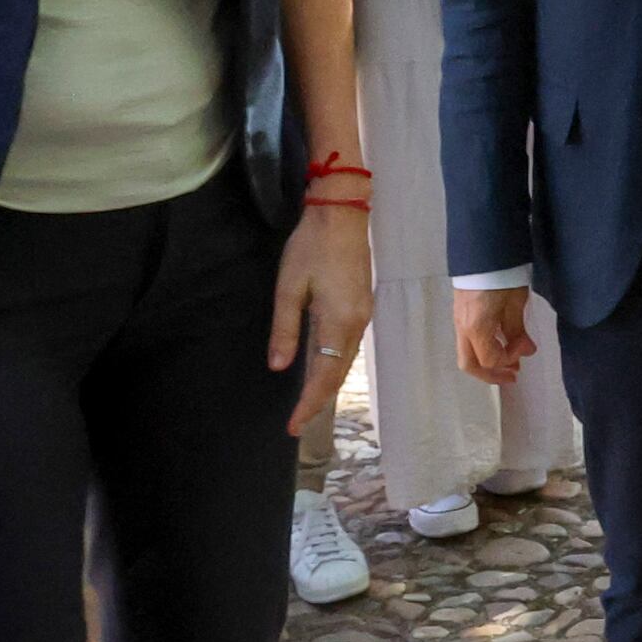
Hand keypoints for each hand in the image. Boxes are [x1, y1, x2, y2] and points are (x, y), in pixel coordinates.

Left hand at [271, 201, 373, 434]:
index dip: (308, 403)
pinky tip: (321, 368)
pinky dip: (335, 365)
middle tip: (296, 423)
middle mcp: (356, 325)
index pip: (323, 376)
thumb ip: (285, 329)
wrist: (341, 216)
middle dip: (318, 401)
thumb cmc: (310, 248)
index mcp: (338, 322)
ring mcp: (363, 315)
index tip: (293, 425)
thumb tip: (279, 366)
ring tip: (306, 403)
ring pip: (345, 362)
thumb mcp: (289, 288)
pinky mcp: (362, 306)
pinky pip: (349, 346)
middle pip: (338, 374)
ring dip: (327, 384)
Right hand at [456, 285, 536, 386]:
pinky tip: (502, 342)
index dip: (509, 359)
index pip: (490, 359)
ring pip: (468, 353)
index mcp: (476, 327)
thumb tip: (526, 351)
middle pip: (470, 364)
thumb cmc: (503, 275)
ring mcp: (458, 320)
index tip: (525, 347)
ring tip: (512, 360)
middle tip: (513, 375)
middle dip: (492, 374)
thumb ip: (517, 330)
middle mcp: (463, 327)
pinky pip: (469, 339)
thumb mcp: (515, 303)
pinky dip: (485, 347)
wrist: (485, 249)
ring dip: (489, 361)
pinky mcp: (460, 313)